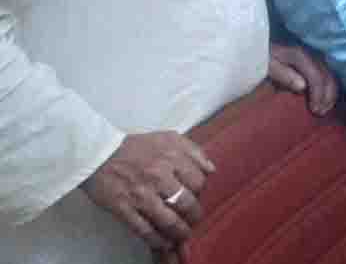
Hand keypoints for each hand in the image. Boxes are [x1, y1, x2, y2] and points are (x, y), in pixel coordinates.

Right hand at [81, 131, 215, 250]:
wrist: (98, 153)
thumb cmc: (137, 146)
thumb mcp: (169, 138)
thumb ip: (193, 151)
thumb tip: (211, 170)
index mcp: (172, 157)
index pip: (198, 181)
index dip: (201, 192)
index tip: (197, 196)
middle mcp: (159, 176)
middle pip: (187, 203)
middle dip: (194, 215)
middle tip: (193, 219)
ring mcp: (141, 195)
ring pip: (169, 221)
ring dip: (180, 232)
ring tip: (183, 235)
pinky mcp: (124, 209)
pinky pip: (145, 230)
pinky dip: (157, 240)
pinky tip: (165, 243)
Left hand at [269, 43, 338, 115]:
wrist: (261, 47)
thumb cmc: (263, 59)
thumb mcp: (269, 66)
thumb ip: (284, 75)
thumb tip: (303, 87)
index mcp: (301, 57)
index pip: (317, 77)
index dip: (318, 95)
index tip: (315, 111)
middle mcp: (312, 55)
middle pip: (327, 77)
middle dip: (327, 96)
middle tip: (321, 113)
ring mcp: (315, 57)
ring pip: (330, 76)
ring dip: (330, 94)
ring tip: (324, 109)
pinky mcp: (314, 61)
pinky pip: (327, 75)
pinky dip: (329, 88)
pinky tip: (325, 99)